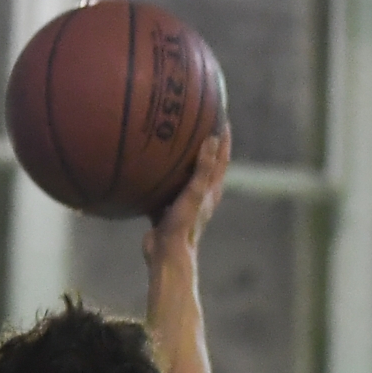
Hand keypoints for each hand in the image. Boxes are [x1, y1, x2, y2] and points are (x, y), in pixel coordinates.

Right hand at [144, 127, 230, 253]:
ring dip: (180, 161)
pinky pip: (163, 190)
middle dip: (202, 144)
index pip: (222, 158)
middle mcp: (199, 196)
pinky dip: (159, 178)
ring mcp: (182, 204)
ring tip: (171, 139)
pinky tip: (147, 167)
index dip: (223, 138)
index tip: (221, 116)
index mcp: (211, 191)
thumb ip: (204, 168)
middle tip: (197, 122)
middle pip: (205, 165)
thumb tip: (213, 138)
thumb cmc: (184, 226)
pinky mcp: (166, 212)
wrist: (166, 255)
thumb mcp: (194, 193)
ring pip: (183, 177)